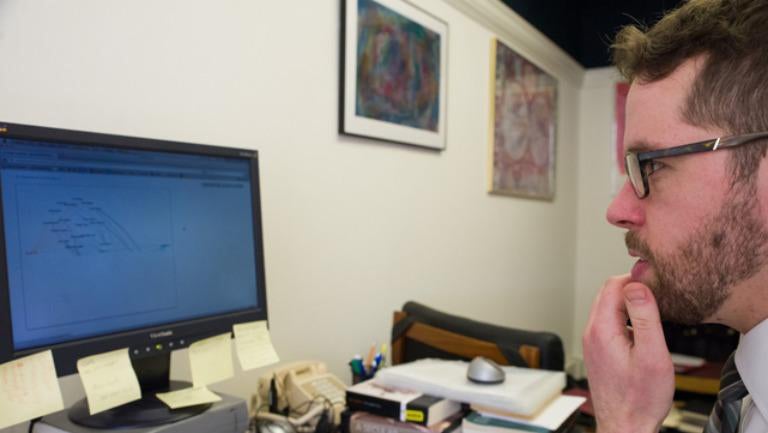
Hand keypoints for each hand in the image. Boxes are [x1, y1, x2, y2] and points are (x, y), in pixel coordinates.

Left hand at [582, 275, 674, 432]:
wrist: (625, 427)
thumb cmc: (640, 399)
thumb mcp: (651, 355)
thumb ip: (646, 317)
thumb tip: (637, 286)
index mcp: (601, 330)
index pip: (612, 285)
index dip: (635, 279)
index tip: (657, 283)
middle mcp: (592, 334)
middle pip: (608, 294)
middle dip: (633, 289)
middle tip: (659, 295)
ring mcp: (593, 343)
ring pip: (609, 309)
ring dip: (631, 305)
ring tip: (655, 311)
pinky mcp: (599, 352)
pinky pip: (611, 324)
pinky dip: (627, 319)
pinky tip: (644, 331)